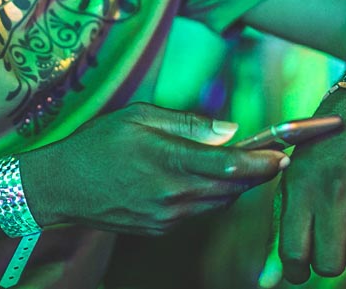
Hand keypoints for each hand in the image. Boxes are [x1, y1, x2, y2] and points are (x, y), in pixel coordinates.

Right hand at [19, 102, 285, 235]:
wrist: (61, 187)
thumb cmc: (98, 143)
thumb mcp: (140, 116)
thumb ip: (188, 124)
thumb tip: (231, 130)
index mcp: (169, 161)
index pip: (230, 165)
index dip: (263, 161)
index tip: (284, 153)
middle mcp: (172, 194)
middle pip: (232, 187)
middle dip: (257, 173)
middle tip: (275, 156)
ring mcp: (167, 216)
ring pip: (218, 202)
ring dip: (235, 184)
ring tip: (242, 163)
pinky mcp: (160, 228)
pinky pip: (198, 212)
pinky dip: (211, 195)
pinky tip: (206, 178)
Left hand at [277, 92, 345, 282]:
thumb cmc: (315, 161)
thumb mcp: (289, 188)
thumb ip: (278, 237)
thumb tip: (266, 284)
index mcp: (300, 189)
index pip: (294, 255)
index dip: (296, 271)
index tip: (300, 265)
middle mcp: (332, 191)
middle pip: (329, 265)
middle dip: (325, 263)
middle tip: (327, 244)